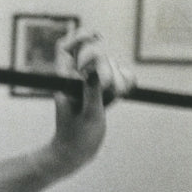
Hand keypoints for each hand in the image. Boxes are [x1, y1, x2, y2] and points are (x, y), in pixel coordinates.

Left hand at [49, 30, 135, 166]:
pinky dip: (123, 83)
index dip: (79, 37)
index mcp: (66, 82)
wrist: (73, 155)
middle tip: (110, 88)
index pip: (66, 49)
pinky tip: (125, 91)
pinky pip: (115, 80)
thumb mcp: (88, 115)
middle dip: (109, 67)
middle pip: (96, 57)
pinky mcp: (98, 95)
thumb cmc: (76, 138)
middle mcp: (76, 81)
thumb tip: (93, 68)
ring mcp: (88, 87)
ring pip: (109, 68)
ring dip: (117, 77)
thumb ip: (92, 91)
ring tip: (115, 96)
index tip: (97, 36)